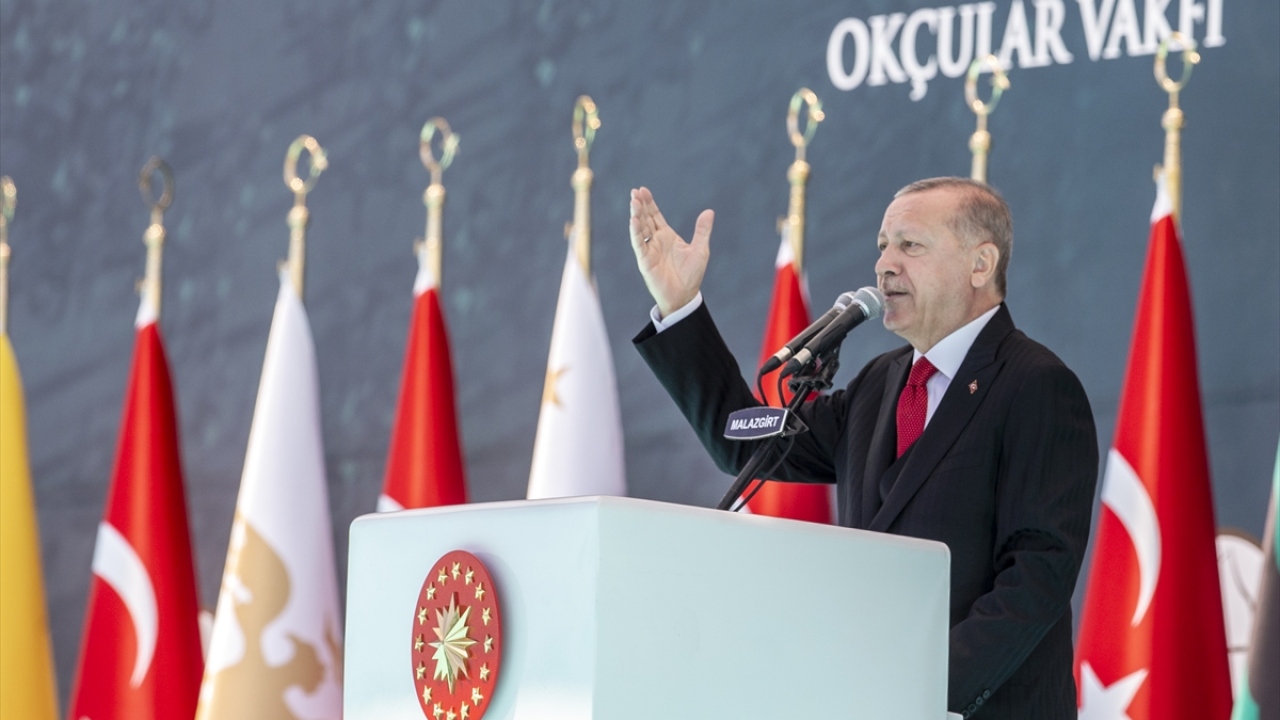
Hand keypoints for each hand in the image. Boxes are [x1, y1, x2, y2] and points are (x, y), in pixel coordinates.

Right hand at [628, 186, 714, 317]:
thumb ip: (702, 230)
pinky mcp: (645, 261)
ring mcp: (649, 250)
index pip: (655, 216)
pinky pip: (639, 244)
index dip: (649, 203)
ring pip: (640, 229)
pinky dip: (636, 232)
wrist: (685, 296)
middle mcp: (656, 241)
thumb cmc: (691, 275)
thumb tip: (709, 211)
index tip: (643, 190)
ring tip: (633, 201)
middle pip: (645, 219)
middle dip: (640, 205)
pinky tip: (634, 220)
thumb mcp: (700, 250)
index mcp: (667, 236)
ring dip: (636, 215)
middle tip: (635, 191)